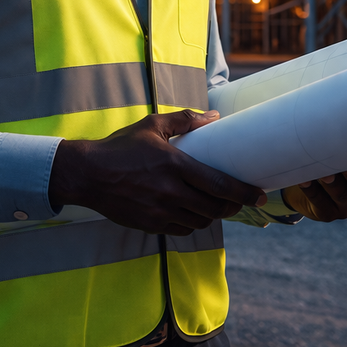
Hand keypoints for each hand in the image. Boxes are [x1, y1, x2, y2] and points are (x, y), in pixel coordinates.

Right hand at [48, 109, 266, 236]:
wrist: (88, 174)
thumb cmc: (121, 147)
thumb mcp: (152, 126)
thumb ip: (185, 121)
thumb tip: (214, 117)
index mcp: (174, 164)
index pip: (218, 184)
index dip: (243, 192)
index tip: (259, 194)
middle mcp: (170, 191)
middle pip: (215, 207)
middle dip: (233, 206)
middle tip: (240, 200)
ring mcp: (160, 211)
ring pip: (201, 221)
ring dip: (213, 214)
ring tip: (217, 204)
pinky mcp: (151, 224)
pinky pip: (182, 230)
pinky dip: (194, 223)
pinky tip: (194, 212)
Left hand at [282, 161, 346, 222]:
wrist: (308, 192)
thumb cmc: (330, 165)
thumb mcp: (344, 156)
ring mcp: (344, 207)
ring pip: (340, 195)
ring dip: (333, 184)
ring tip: (325, 174)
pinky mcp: (326, 214)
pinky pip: (319, 202)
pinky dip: (311, 191)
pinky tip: (303, 181)